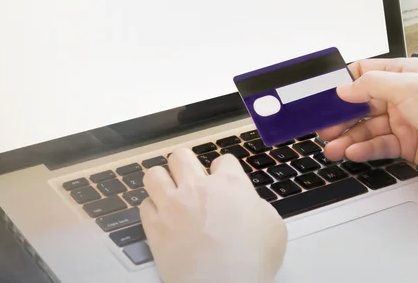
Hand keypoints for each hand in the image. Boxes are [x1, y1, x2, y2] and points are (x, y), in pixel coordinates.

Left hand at [140, 149, 286, 282]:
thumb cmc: (252, 260)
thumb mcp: (273, 226)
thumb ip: (257, 206)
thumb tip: (249, 205)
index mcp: (230, 184)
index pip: (223, 160)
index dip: (224, 169)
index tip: (223, 179)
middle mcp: (197, 188)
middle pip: (181, 157)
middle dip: (186, 165)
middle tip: (190, 178)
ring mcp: (173, 205)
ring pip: (155, 174)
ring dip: (162, 181)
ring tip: (168, 191)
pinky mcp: (155, 226)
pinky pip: (145, 205)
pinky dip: (152, 209)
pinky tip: (161, 216)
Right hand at [318, 57, 417, 174]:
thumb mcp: (408, 86)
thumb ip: (371, 85)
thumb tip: (344, 88)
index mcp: (400, 75)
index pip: (363, 75)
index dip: (342, 85)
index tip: (323, 96)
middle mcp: (400, 98)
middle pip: (360, 106)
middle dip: (340, 117)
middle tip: (323, 127)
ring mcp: (402, 122)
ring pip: (366, 129)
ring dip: (347, 138)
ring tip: (332, 147)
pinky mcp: (407, 145)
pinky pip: (378, 146)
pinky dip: (363, 150)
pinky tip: (352, 152)